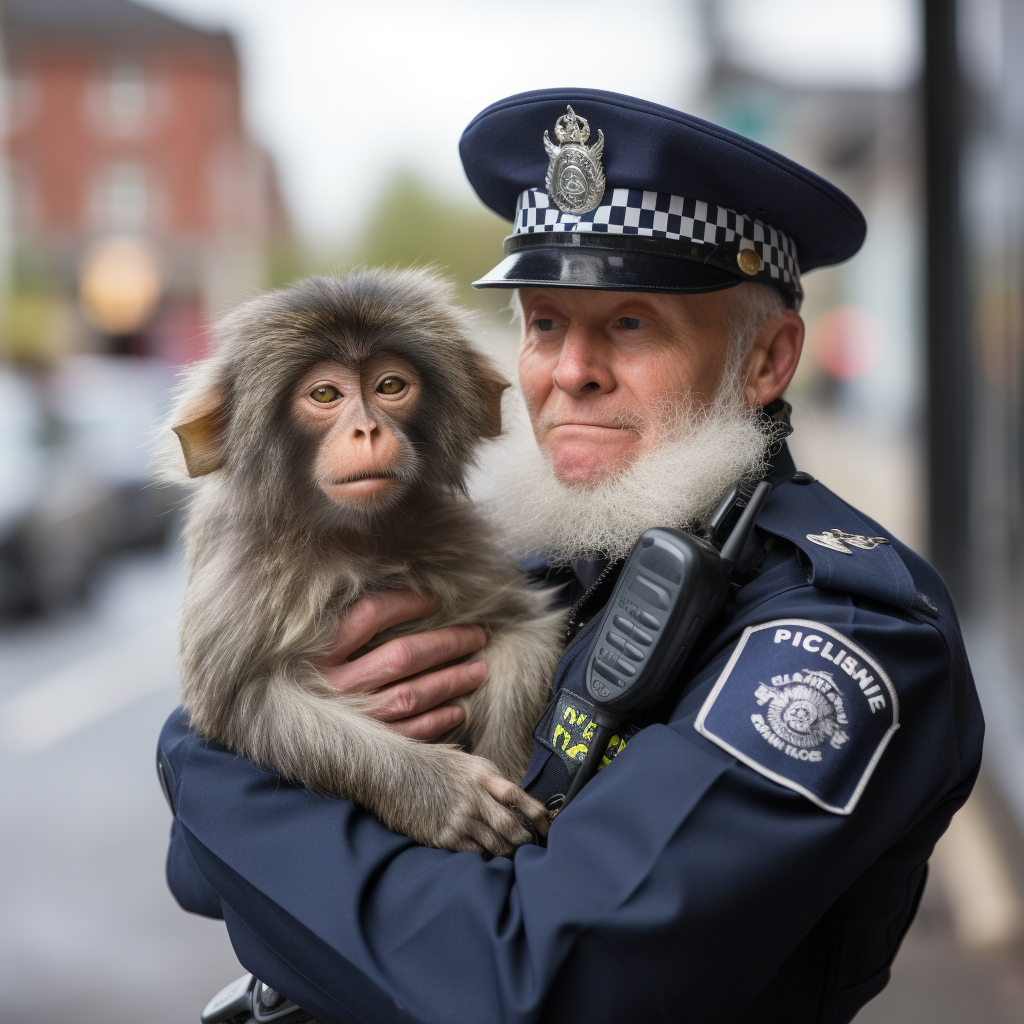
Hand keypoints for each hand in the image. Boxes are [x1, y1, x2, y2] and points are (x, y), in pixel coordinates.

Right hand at [318, 592, 486, 741]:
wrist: (274, 733)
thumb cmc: (303, 676)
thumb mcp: (314, 645)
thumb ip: (351, 623)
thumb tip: (412, 599)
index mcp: (318, 650)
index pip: (372, 613)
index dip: (410, 603)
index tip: (439, 599)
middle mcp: (332, 684)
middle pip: (402, 656)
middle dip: (447, 643)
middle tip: (478, 634)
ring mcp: (348, 718)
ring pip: (411, 695)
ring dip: (452, 681)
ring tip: (478, 669)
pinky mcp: (361, 750)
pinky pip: (408, 734)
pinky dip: (438, 721)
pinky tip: (457, 709)